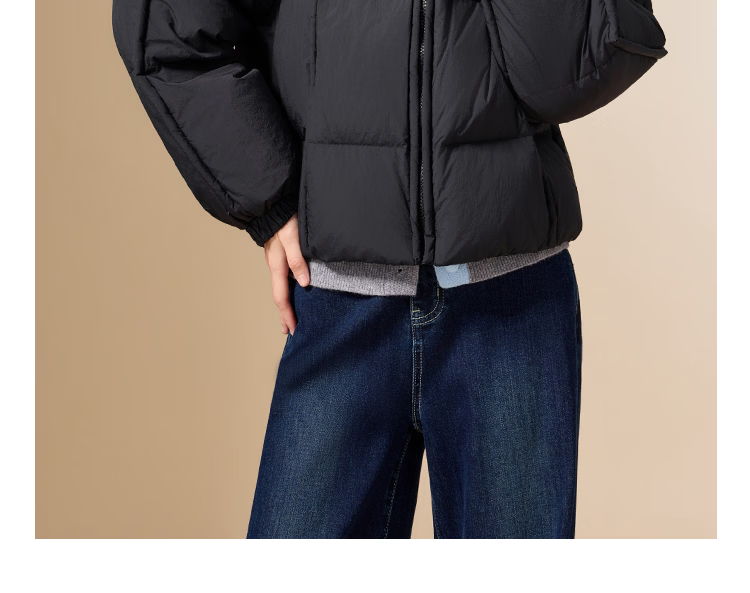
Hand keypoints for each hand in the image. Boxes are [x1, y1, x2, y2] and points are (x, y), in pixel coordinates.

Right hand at [264, 214, 308, 334]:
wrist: (273, 204)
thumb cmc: (283, 219)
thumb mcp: (292, 238)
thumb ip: (297, 259)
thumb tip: (305, 283)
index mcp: (277, 266)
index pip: (281, 297)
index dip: (287, 315)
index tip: (293, 330)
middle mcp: (275, 267)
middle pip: (280, 297)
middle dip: (285, 315)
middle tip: (290, 331)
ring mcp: (277, 262)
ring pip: (281, 288)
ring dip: (286, 304)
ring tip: (291, 317)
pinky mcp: (281, 256)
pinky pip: (284, 279)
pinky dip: (288, 291)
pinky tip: (295, 291)